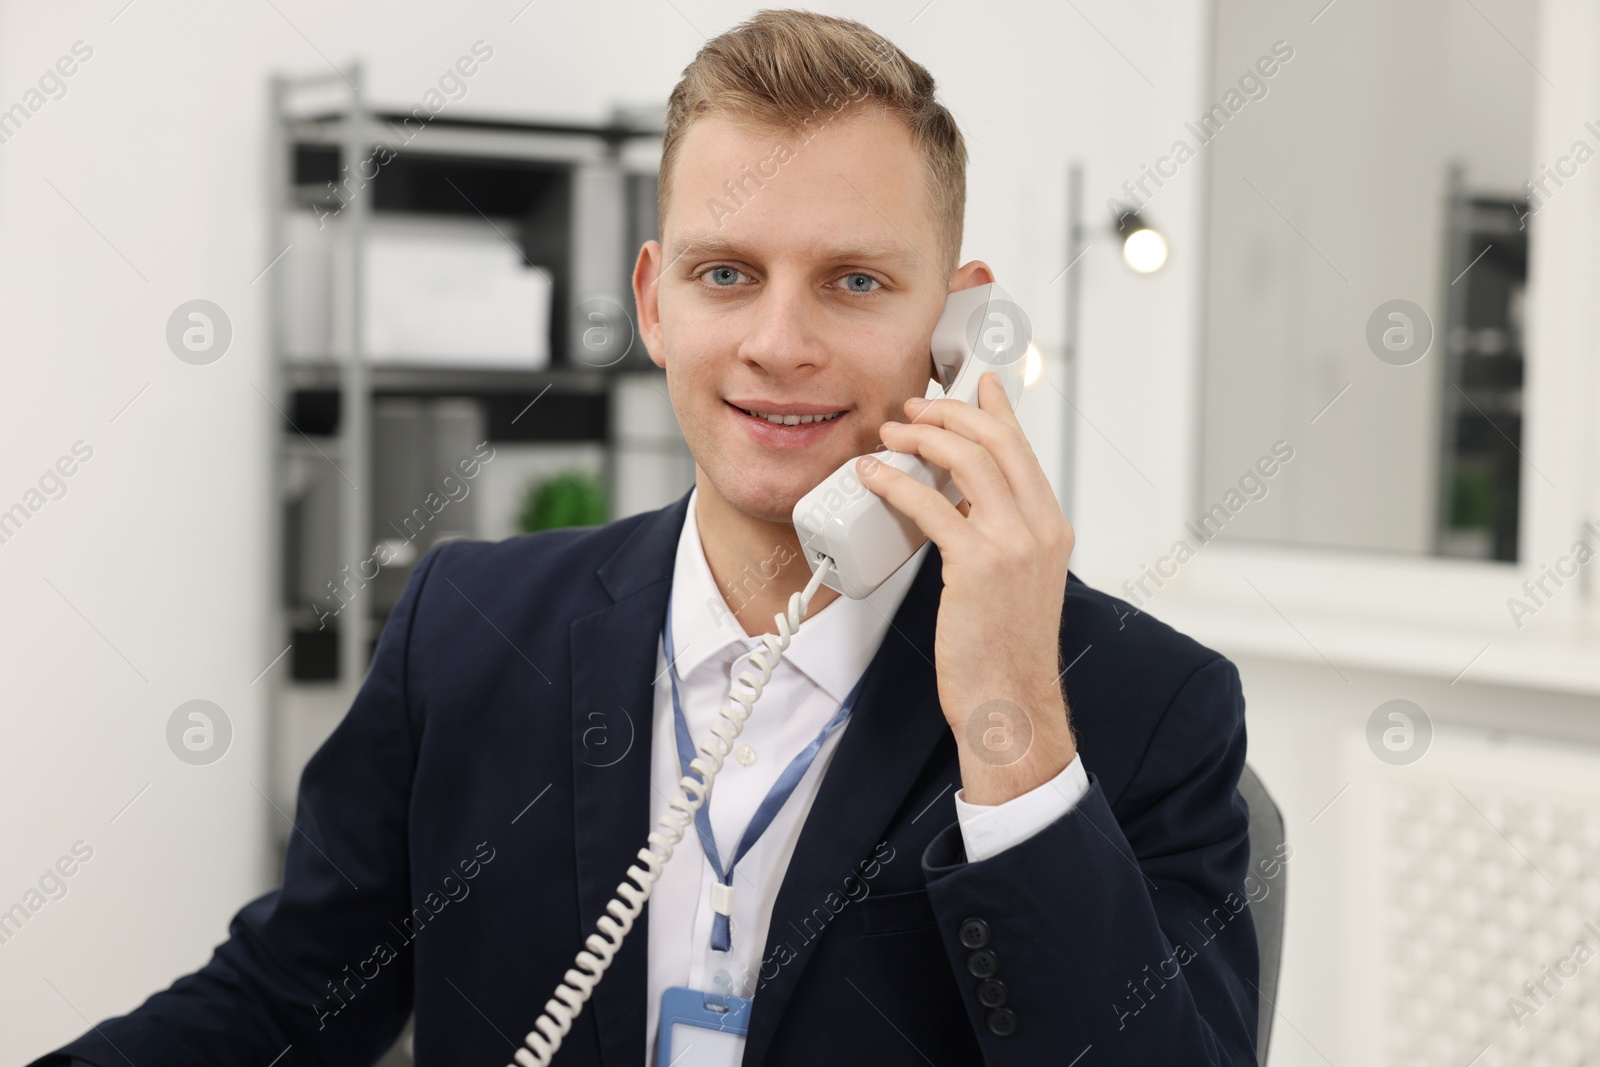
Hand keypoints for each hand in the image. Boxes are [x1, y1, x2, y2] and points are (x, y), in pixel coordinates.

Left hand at [856, 371, 1077, 804]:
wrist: (1011, 703)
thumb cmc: (1004, 652)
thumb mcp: (1016, 582)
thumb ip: (1000, 538)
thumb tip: (963, 507)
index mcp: (1051, 528)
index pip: (1023, 448)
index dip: (997, 409)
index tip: (976, 383)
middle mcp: (1039, 528)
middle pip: (995, 440)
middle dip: (949, 412)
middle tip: (911, 409)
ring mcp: (1013, 544)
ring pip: (967, 460)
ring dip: (921, 438)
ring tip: (889, 434)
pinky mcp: (977, 565)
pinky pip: (931, 504)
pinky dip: (896, 482)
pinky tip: (871, 476)